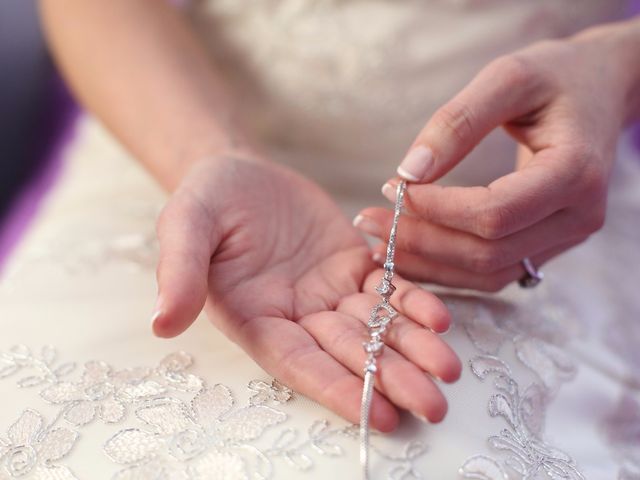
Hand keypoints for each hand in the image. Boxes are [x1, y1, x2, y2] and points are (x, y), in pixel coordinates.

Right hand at [150, 156, 460, 430]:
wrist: (239, 169)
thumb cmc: (205, 200)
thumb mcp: (185, 225)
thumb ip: (179, 271)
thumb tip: (162, 323)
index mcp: (255, 318)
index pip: (298, 363)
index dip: (336, 389)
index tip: (376, 414)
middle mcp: (296, 315)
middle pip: (348, 354)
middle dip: (389, 378)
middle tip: (434, 404)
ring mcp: (328, 293)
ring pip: (376, 327)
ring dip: (412, 348)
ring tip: (448, 367)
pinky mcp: (353, 266)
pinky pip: (388, 289)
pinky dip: (413, 302)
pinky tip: (440, 316)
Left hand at [355, 21, 639, 290]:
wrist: (598, 93)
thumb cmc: (556, 78)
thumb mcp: (509, 77)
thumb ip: (458, 121)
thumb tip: (409, 171)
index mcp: (576, 173)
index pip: (494, 212)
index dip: (437, 209)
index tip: (394, 188)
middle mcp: (577, 218)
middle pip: (487, 252)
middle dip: (421, 241)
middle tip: (369, 220)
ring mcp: (565, 239)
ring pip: (487, 273)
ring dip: (428, 263)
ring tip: (378, 243)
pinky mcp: (546, 246)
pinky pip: (492, 272)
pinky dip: (447, 268)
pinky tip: (409, 252)